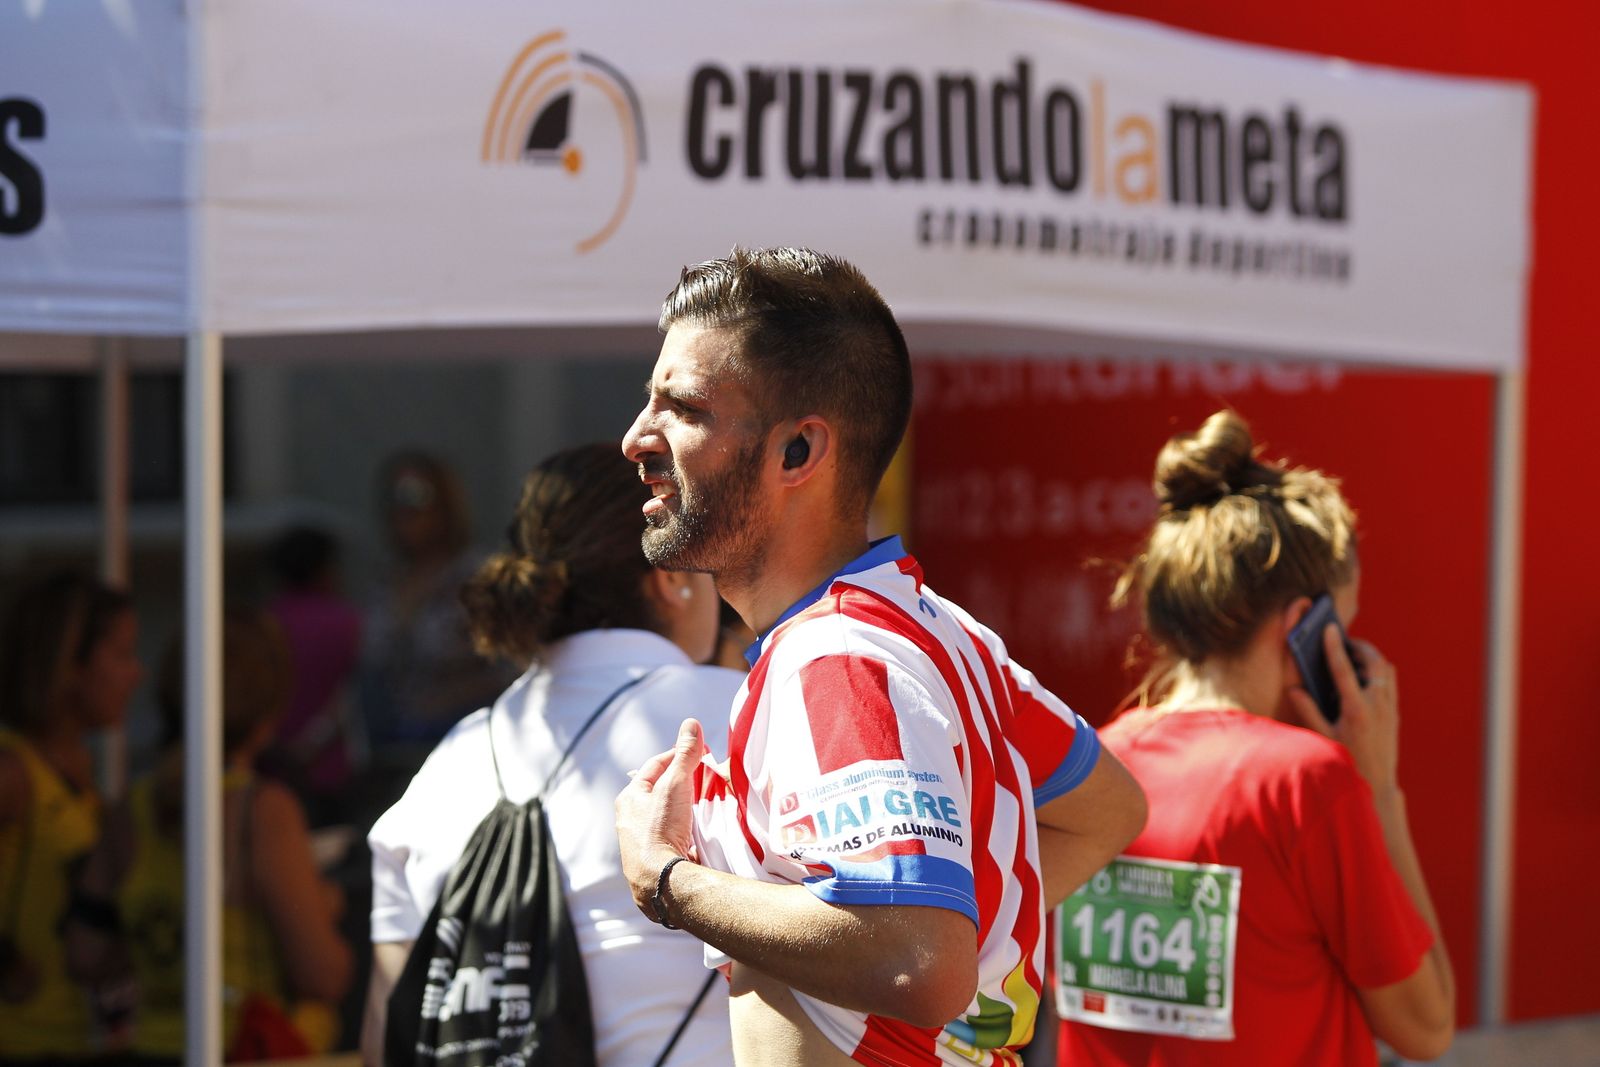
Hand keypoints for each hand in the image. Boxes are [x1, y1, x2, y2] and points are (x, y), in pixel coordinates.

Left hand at [615, 718, 706, 913]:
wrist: (660, 880)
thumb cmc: (661, 828)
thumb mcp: (676, 784)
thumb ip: (685, 754)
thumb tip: (691, 724)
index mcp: (629, 797)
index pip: (655, 766)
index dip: (678, 754)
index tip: (700, 751)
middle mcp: (629, 819)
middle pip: (659, 791)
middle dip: (682, 782)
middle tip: (705, 775)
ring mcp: (639, 843)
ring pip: (664, 815)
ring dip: (683, 808)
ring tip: (704, 803)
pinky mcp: (652, 861)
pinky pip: (670, 837)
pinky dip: (684, 830)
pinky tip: (697, 833)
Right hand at [1287, 626, 1399, 794]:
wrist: (1377, 783)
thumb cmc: (1346, 762)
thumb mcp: (1323, 738)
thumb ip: (1308, 711)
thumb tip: (1294, 690)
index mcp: (1356, 709)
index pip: (1344, 669)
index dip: (1334, 646)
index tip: (1329, 628)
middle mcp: (1376, 705)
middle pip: (1373, 662)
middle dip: (1359, 646)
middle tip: (1343, 641)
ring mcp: (1389, 707)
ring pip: (1385, 669)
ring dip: (1370, 658)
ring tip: (1352, 657)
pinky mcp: (1394, 712)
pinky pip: (1390, 681)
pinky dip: (1378, 671)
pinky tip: (1363, 677)